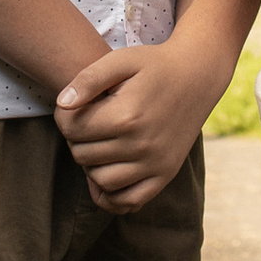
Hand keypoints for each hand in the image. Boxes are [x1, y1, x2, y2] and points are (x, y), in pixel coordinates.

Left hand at [56, 39, 217, 212]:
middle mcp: (141, 145)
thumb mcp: (121, 60)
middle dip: (77, 138)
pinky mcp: (165, 174)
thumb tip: (62, 105)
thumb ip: (88, 79)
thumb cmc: (154, 65)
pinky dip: (113, 194)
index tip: (75, 105)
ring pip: (100, 181)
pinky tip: (109, 171)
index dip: (63, 116)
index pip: (71, 130)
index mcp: (126, 115)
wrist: (198, 74)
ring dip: (91, 164)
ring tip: (100, 142)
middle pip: (82, 155)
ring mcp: (155, 163)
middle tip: (89, 121)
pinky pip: (129, 200)